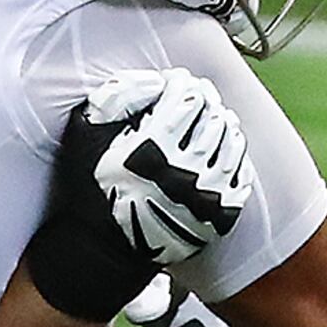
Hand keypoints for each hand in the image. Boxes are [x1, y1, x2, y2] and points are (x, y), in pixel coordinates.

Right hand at [78, 68, 252, 267]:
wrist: (105, 245)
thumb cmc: (93, 186)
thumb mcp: (85, 135)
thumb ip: (113, 99)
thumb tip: (153, 80)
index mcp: (152, 147)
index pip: (186, 99)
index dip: (183, 84)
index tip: (178, 80)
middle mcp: (184, 171)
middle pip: (212, 118)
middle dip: (204, 100)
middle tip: (198, 93)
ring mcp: (207, 195)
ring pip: (231, 143)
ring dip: (223, 123)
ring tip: (213, 115)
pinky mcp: (221, 215)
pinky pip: (241, 173)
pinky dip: (235, 153)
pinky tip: (224, 144)